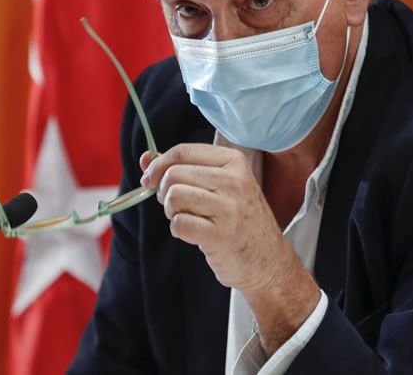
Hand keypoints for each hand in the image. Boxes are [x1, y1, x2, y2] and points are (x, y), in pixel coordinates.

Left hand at [140, 144, 318, 353]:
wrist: (267, 261)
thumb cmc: (240, 221)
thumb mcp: (220, 186)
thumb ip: (183, 168)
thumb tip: (146, 159)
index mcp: (234, 162)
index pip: (183, 151)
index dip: (158, 165)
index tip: (150, 180)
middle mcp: (234, 181)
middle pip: (174, 174)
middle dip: (164, 192)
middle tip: (177, 205)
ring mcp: (229, 208)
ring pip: (174, 196)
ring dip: (172, 211)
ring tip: (189, 218)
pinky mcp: (220, 235)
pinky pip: (179, 224)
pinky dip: (178, 230)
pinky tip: (194, 233)